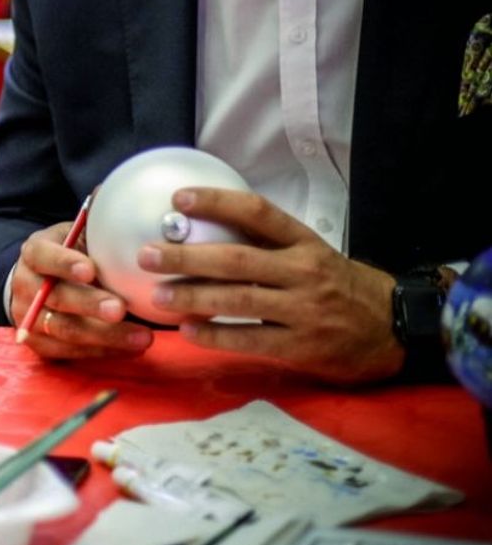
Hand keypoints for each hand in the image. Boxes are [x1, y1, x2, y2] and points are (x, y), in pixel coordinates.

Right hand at [11, 222, 153, 358]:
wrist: (38, 287)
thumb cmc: (70, 258)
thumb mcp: (75, 238)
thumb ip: (96, 234)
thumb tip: (129, 218)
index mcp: (34, 254)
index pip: (42, 256)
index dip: (64, 263)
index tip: (90, 270)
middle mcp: (25, 286)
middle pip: (55, 298)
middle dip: (89, 304)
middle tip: (119, 308)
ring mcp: (29, 318)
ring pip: (65, 330)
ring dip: (105, 335)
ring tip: (142, 337)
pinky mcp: (39, 345)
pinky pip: (71, 352)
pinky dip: (104, 351)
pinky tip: (131, 347)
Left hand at [138, 188, 401, 382]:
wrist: (396, 328)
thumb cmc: (341, 287)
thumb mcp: (312, 254)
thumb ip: (268, 246)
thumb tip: (204, 230)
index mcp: (304, 242)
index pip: (257, 213)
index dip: (217, 202)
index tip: (178, 198)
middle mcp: (303, 271)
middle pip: (237, 259)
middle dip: (187, 256)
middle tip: (147, 254)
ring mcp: (304, 310)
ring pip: (239, 300)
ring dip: (193, 297)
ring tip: (158, 296)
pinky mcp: (303, 346)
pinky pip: (251, 340)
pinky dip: (217, 336)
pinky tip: (188, 332)